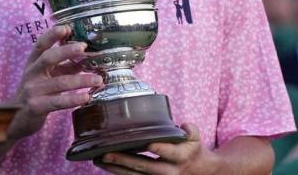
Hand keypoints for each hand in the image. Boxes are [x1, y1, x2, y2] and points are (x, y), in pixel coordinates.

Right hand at [3, 25, 101, 144]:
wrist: (15, 120)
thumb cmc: (36, 93)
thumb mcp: (47, 76)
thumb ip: (64, 67)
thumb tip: (88, 58)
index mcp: (33, 63)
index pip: (40, 45)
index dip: (52, 35)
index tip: (67, 28)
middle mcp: (31, 74)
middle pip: (48, 58)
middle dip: (66, 51)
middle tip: (83, 47)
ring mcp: (32, 91)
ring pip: (59, 82)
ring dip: (81, 80)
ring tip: (98, 79)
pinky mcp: (36, 107)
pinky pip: (58, 102)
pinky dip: (74, 99)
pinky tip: (87, 97)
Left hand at [94, 123, 218, 174]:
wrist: (198, 172)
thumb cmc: (192, 150)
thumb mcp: (196, 138)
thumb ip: (190, 130)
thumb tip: (183, 126)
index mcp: (181, 156)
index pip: (171, 152)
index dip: (160, 148)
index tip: (149, 143)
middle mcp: (169, 171)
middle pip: (145, 166)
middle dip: (125, 160)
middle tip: (107, 153)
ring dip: (116, 168)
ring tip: (99, 159)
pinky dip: (119, 172)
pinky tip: (105, 165)